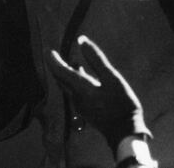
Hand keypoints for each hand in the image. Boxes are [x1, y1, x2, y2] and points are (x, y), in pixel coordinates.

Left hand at [49, 36, 149, 154]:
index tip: (49, 50)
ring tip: (73, 62)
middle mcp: (76, 98)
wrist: (125, 133)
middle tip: (55, 54)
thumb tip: (81, 40)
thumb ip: (96, 59)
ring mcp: (80, 106)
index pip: (59, 71)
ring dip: (67, 74)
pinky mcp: (86, 110)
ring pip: (68, 86)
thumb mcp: (112, 78)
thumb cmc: (121, 104)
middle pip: (61, 79)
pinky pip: (75, 92)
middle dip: (57, 66)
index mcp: (80, 88)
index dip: (53, 60)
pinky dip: (76, 81)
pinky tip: (85, 77)